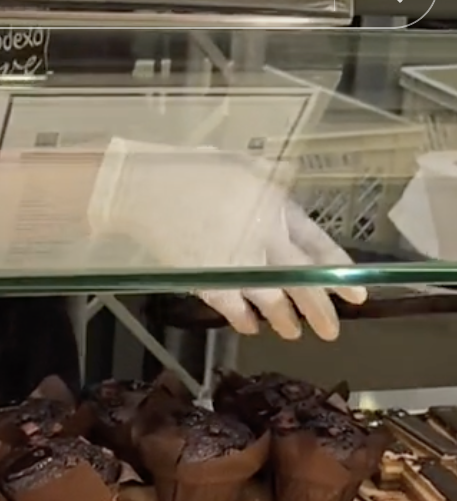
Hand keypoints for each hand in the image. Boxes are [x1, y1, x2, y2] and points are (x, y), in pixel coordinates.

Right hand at [91, 141, 366, 340]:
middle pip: (303, 281)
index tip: (356, 294)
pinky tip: (253, 327)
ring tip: (293, 333)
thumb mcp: (242, 167)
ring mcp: (237, 263)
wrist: (145, 189)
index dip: (339, 272)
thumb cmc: (190, 171)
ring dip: (285, 320)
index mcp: (276, 206)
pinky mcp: (209, 282)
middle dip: (320, 309)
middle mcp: (263, 238)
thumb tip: (287, 201)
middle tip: (332, 331)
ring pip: (273, 301)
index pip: (318, 246)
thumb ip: (270, 188)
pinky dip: (246, 320)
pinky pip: (235, 309)